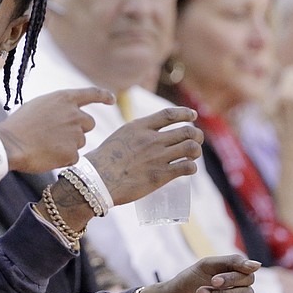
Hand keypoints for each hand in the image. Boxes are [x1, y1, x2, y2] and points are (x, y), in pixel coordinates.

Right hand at [0, 87, 114, 172]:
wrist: (9, 144)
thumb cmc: (19, 125)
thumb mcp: (39, 106)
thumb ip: (58, 108)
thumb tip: (68, 115)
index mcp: (65, 99)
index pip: (91, 94)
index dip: (103, 96)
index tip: (111, 100)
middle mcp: (74, 114)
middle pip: (88, 124)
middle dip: (79, 130)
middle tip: (59, 136)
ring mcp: (75, 134)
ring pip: (80, 142)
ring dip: (68, 145)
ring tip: (46, 145)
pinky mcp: (72, 152)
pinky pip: (73, 157)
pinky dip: (63, 159)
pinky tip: (47, 156)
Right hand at [84, 107, 202, 204]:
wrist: (97, 179)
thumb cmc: (103, 160)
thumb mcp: (119, 136)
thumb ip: (135, 133)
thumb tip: (148, 135)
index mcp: (139, 127)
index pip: (169, 114)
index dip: (185, 113)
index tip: (193, 116)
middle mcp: (151, 139)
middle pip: (187, 131)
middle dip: (196, 135)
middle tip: (196, 140)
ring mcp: (157, 157)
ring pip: (191, 148)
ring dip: (195, 151)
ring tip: (192, 155)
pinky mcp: (160, 175)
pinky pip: (187, 167)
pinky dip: (191, 167)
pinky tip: (187, 169)